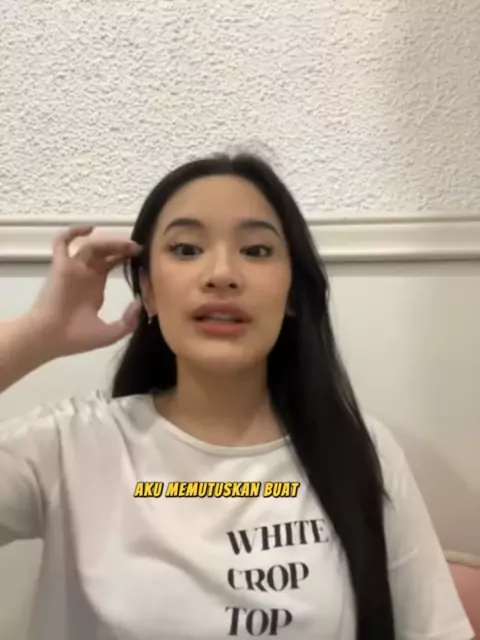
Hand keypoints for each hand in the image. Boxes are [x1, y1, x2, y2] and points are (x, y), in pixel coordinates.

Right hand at [28, 225, 142, 357]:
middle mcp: (85, 275)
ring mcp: (73, 269)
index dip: (127, 258)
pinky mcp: (61, 266)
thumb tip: (140, 303)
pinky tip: (90, 229)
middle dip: (122, 247)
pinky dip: (73, 232)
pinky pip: (62, 242)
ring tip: (128, 245)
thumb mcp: (110, 333)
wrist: (50, 339)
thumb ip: (128, 322)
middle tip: (138, 248)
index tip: (143, 259)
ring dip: (110, 242)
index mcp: (95, 287)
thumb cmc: (76, 338)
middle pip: (105, 252)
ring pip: (92, 246)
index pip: (113, 263)